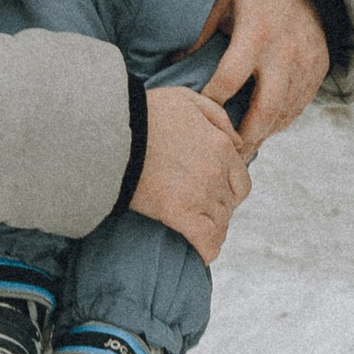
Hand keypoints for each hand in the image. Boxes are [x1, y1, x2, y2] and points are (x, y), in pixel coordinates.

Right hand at [130, 84, 250, 262]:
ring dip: (211, 228)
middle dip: (219, 208)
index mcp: (221, 146)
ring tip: (196, 232)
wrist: (113, 132)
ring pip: (220, 223)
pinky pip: (206, 241)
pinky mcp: (180, 214)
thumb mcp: (187, 99)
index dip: (228, 190)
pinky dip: (207, 250)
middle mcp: (217, 172)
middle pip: (231, 203)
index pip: (241, 180)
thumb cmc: (145, 113)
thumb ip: (218, 118)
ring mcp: (200, 194)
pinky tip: (202, 254)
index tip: (212, 194)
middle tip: (200, 211)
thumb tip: (237, 143)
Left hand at [192, 0, 328, 155]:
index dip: (212, 100)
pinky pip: (298, 107)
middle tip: (226, 154)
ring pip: (283, 113)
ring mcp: (306, 64)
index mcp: (258, 31)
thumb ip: (201, 31)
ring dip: (262, 134)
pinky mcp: (318, 72)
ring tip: (241, 150)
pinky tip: (261, 131)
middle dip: (244, 136)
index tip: (198, 113)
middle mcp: (285, 52)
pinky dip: (279, 123)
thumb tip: (175, 65)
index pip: (230, 78)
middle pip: (265, 108)